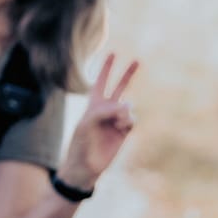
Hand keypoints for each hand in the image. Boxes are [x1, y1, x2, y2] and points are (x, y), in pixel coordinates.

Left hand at [60, 53, 139, 191]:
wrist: (86, 165)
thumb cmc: (81, 143)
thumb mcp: (88, 123)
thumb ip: (105, 111)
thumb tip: (128, 106)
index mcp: (93, 104)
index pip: (101, 81)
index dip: (106, 67)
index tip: (112, 52)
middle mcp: (106, 109)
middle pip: (119, 87)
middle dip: (127, 74)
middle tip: (137, 60)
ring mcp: (116, 120)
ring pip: (128, 106)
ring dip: (124, 112)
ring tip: (117, 121)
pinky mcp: (124, 131)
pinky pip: (132, 120)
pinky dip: (127, 122)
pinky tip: (121, 128)